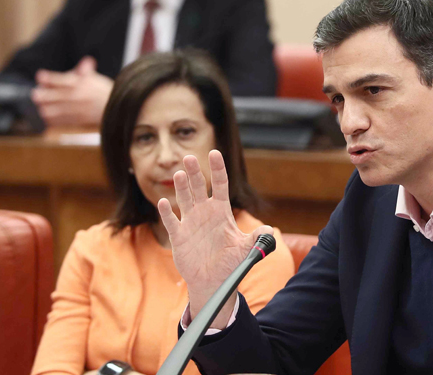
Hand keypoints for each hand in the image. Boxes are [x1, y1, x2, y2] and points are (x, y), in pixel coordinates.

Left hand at [31, 56, 113, 126]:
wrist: (118, 110)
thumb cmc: (104, 93)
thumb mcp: (96, 79)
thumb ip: (86, 71)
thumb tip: (87, 61)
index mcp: (83, 83)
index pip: (63, 80)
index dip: (50, 78)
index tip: (40, 76)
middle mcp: (80, 96)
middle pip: (57, 96)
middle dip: (44, 95)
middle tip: (35, 94)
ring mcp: (79, 109)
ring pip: (57, 110)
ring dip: (46, 109)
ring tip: (40, 108)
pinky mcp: (79, 120)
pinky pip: (62, 121)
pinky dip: (53, 120)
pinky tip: (47, 118)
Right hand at [157, 150, 271, 328]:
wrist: (214, 280)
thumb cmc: (230, 262)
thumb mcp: (246, 249)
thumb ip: (256, 237)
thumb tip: (268, 230)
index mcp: (221, 211)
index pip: (220, 184)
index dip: (217, 169)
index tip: (214, 153)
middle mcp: (205, 213)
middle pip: (199, 187)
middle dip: (195, 172)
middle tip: (189, 157)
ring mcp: (191, 223)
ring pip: (184, 199)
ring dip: (181, 187)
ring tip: (179, 173)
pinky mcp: (179, 236)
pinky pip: (171, 221)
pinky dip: (166, 212)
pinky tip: (163, 202)